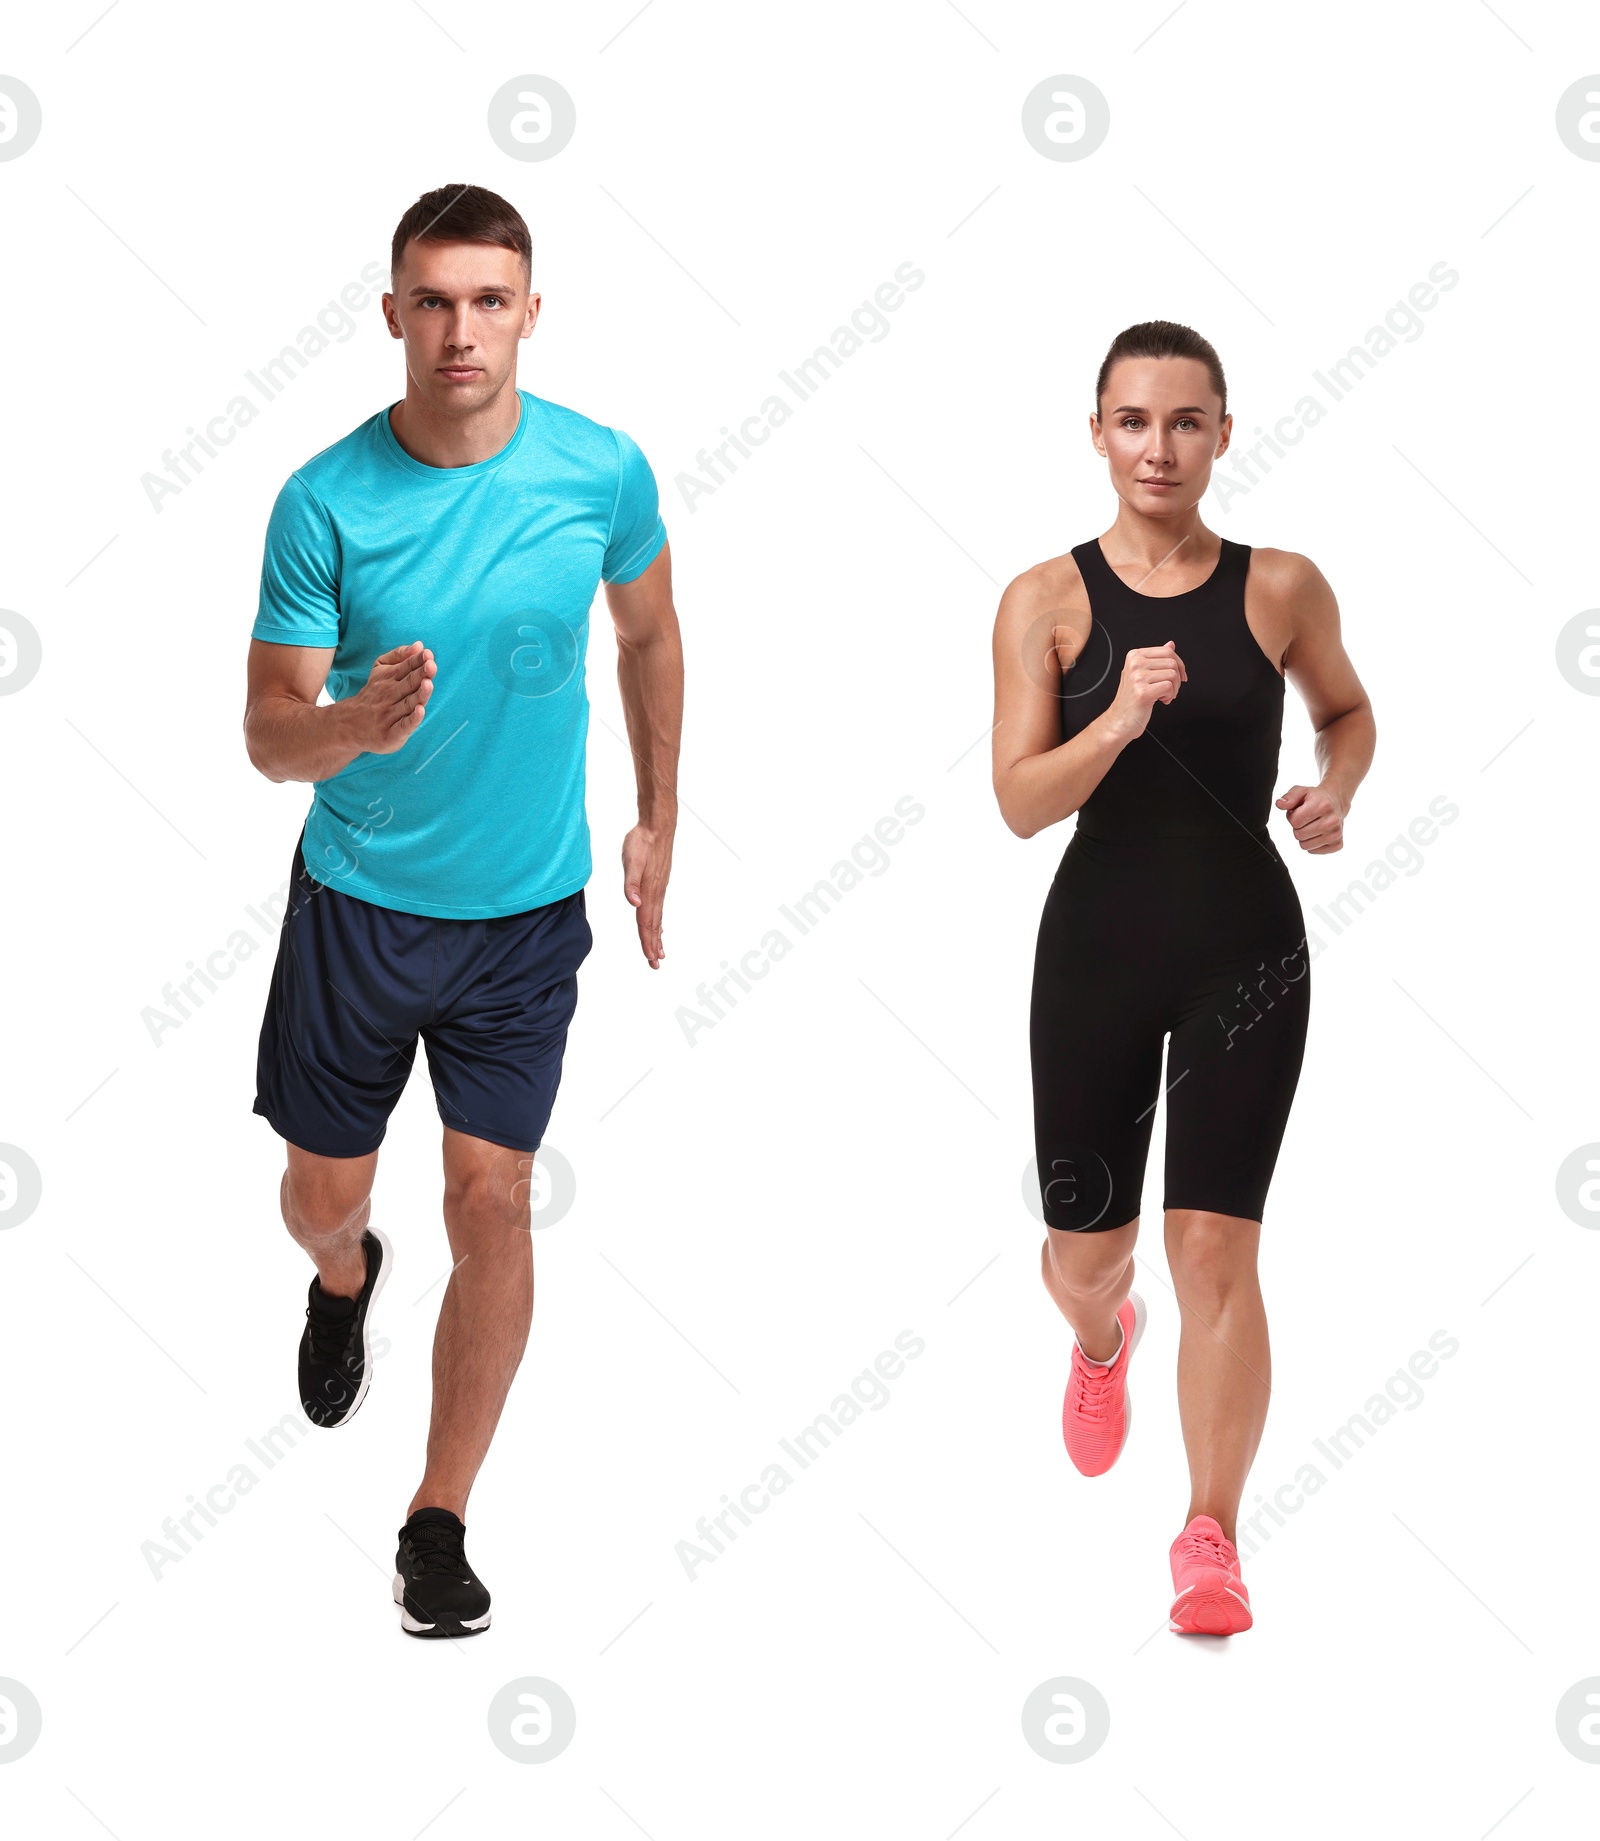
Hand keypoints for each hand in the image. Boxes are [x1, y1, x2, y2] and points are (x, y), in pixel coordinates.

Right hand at [344, 642, 435, 753]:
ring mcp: (389, 715)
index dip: (417, 661)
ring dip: (419, 694)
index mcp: (389, 679)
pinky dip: (412, 719)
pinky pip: (403, 726)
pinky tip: (420, 711)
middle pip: (408, 685)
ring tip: (427, 684)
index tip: (428, 655)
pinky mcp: (391, 734)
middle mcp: (389, 696)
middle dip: (420, 675)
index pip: (406, 668)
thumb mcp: (380, 670)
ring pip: (407, 704)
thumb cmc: (374, 695)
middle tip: (431, 666)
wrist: (349, 725)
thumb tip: (419, 645)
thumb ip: (399, 656)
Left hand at [622, 821, 673, 968]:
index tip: (650, 958)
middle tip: (655, 964)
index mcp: (648, 892)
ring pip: (657, 919)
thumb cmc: (642, 843)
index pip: (646, 922)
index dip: (647, 941)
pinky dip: (658, 922)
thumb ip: (631, 883)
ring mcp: (659, 890)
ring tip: (660, 953)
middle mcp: (656, 894)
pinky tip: (659, 927)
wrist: (657, 827)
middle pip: (653, 925)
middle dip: (653, 945)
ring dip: (658, 937)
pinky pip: (658, 909)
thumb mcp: (631, 861)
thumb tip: (634, 903)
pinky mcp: (659, 884)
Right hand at [1104, 641, 1186, 741]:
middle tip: (1170, 689)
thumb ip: (1157, 658)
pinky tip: (1161, 700)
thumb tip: (1171, 645)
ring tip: (1163, 696)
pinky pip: (1169, 687)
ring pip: (1172, 675)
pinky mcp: (1142, 692)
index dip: (1179, 664)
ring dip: (1174, 689)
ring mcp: (1137, 678)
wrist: (1120, 720)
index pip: (1167, 651)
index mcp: (1134, 656)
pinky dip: (1170, 696)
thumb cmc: (1132, 698)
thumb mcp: (1143, 673)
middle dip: (1177, 678)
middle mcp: (1134, 664)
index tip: (1180, 676)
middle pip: (1172, 662)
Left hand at [1276, 782, 1345, 852]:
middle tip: (1306, 819)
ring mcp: (1336, 834)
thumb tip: (1279, 804)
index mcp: (1323, 805)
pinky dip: (1312, 844)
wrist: (1336, 802)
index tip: (1300, 811)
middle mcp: (1332, 820)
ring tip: (1312, 825)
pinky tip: (1318, 832)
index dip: (1292, 817)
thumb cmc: (1315, 798)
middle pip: (1299, 834)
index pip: (1294, 821)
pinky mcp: (1337, 844)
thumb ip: (1289, 797)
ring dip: (1304, 837)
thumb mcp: (1301, 792)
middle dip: (1298, 827)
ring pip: (1304, 845)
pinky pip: (1312, 851)